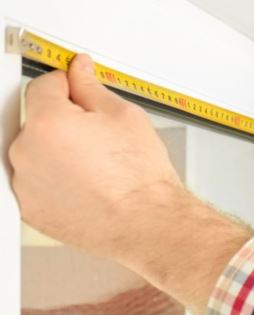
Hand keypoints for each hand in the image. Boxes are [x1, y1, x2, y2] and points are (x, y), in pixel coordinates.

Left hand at [9, 54, 253, 314]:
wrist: (148, 224)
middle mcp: (27, 152)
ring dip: (56, 153)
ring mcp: (25, 184)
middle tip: (97, 139)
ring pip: (36, 153)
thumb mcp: (125, 117)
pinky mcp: (30, 209)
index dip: (66, 86)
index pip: (42, 86)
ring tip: (94, 167)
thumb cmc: (141, 180)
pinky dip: (55, 182)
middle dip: (62, 124)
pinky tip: (86, 186)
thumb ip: (92, 88)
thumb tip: (80, 72)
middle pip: (37, 121)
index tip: (77, 91)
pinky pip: (37, 183)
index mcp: (49, 122)